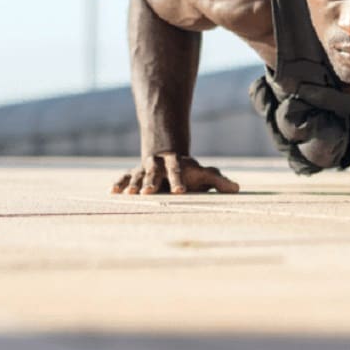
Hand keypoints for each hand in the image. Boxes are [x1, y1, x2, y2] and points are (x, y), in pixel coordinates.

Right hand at [111, 153, 239, 194]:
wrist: (167, 155)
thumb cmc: (190, 171)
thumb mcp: (205, 174)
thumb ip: (219, 181)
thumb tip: (237, 189)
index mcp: (176, 164)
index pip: (178, 172)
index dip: (178, 181)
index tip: (180, 192)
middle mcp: (159, 165)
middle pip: (155, 173)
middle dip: (151, 182)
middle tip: (147, 193)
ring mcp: (144, 168)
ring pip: (138, 175)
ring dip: (133, 184)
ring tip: (129, 195)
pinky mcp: (133, 173)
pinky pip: (125, 177)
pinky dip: (119, 184)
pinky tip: (112, 192)